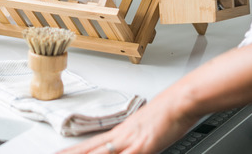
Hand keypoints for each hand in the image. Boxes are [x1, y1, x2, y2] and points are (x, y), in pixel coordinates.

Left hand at [57, 91, 197, 153]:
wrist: (180, 101)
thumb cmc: (167, 115)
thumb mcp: (146, 132)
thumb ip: (133, 143)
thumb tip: (127, 149)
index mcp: (119, 133)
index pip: (89, 145)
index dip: (71, 151)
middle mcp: (120, 137)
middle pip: (87, 149)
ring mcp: (129, 142)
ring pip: (99, 153)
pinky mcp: (142, 147)